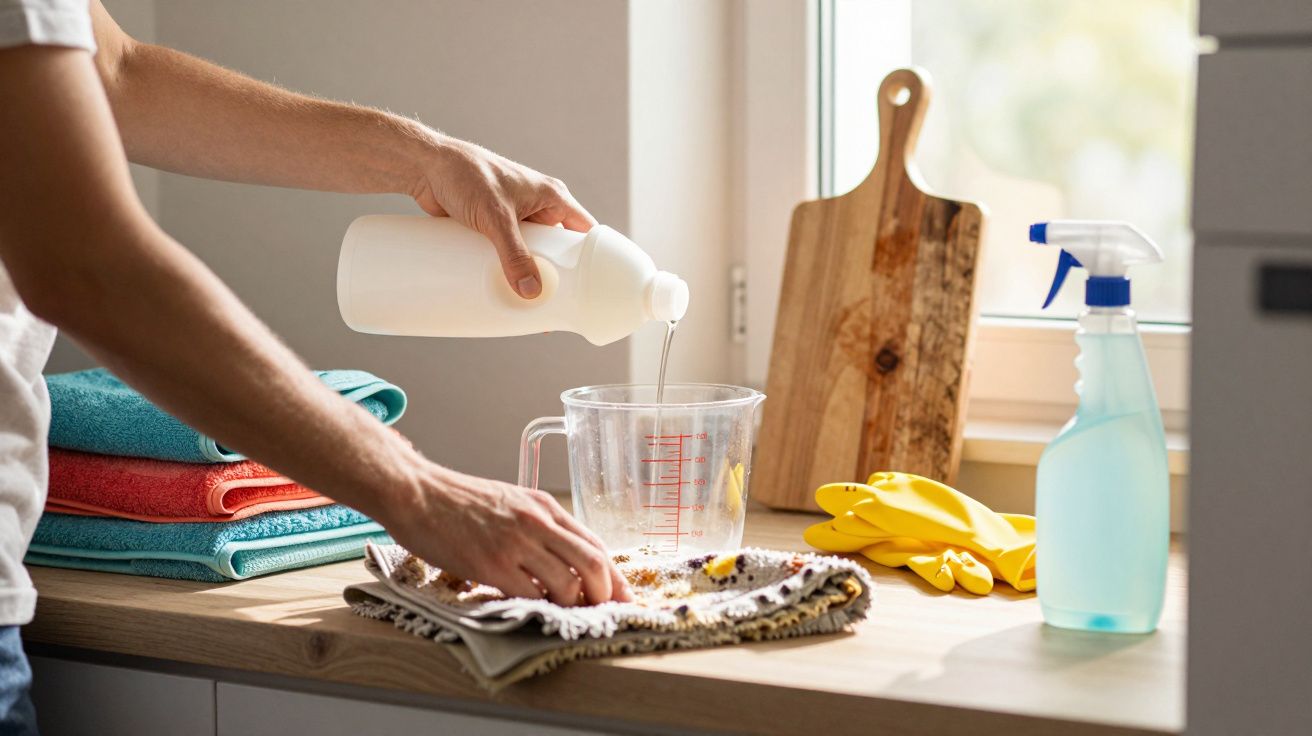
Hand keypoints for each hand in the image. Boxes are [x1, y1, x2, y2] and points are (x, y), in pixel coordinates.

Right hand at [386, 462, 630, 605]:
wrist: (417, 493)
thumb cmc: (458, 501)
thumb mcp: (511, 502)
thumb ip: (538, 526)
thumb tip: (562, 558)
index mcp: (545, 506)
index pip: (595, 544)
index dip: (615, 576)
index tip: (623, 597)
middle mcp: (537, 522)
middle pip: (593, 564)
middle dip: (605, 595)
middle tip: (600, 612)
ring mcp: (515, 543)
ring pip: (568, 584)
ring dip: (572, 606)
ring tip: (563, 614)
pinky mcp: (492, 564)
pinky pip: (530, 595)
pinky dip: (539, 609)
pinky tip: (534, 611)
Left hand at [408, 132, 595, 298]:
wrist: (426, 168)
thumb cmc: (467, 174)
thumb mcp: (496, 218)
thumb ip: (514, 255)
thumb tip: (531, 290)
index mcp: (552, 197)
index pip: (584, 231)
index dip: (591, 258)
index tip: (592, 285)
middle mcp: (538, 207)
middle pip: (558, 248)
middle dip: (557, 273)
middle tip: (558, 302)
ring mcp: (516, 218)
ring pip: (533, 252)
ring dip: (530, 272)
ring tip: (531, 300)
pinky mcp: (494, 227)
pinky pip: (509, 253)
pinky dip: (509, 268)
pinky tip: (506, 287)